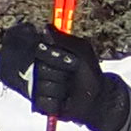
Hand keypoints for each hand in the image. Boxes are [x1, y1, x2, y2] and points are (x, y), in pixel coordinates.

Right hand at [0, 22, 130, 130]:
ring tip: (68, 89)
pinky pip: (43, 100)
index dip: (55, 56)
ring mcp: (36, 86)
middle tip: (71, 75)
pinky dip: (56, 102)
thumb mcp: (82, 51)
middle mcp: (37, 68)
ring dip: (60, 88)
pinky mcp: (38, 102)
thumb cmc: (89, 72)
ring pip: (42, 85)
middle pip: (41, 68)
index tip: (70, 60)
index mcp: (46, 53)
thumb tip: (46, 27)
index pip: (39, 49)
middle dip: (60, 73)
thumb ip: (65, 40)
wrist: (95, 98)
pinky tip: (63, 101)